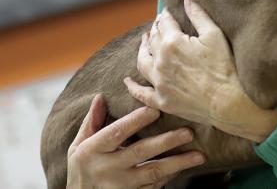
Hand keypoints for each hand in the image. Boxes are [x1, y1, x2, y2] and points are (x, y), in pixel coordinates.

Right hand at [66, 94, 205, 188]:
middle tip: (188, 132)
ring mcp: (120, 186)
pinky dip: (170, 177)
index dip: (136, 120)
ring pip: (153, 173)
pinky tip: (183, 167)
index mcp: (93, 150)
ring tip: (198, 155)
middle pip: (140, 152)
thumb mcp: (78, 145)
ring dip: (177, 164)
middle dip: (166, 141)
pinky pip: (153, 188)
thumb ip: (92, 122)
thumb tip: (101, 96)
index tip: (155, 109)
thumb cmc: (81, 170)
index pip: (117, 131)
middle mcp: (107, 169)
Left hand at [125, 0, 276, 141]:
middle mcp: (160, 61)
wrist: (229, 103)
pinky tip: (127, 81)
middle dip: (155, 30)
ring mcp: (159, 82)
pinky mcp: (161, 101)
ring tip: (144, 43)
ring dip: (142, 50)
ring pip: (142, 62)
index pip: (163, 22)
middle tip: (159, 26)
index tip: (168, 12)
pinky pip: (141, 93)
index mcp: (172, 42)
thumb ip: (197, 14)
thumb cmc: (225, 67)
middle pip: (152, 40)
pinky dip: (132, 86)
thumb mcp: (214, 35)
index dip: (165, 15)